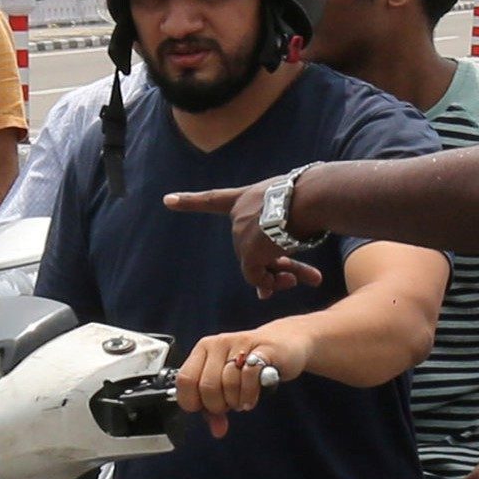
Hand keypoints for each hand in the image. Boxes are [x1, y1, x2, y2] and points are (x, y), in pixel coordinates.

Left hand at [163, 184, 321, 298]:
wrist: (311, 197)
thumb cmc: (311, 196)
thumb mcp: (293, 208)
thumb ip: (283, 238)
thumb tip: (274, 272)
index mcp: (247, 197)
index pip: (213, 200)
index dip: (190, 201)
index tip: (167, 200)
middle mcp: (239, 215)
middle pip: (253, 249)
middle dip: (278, 266)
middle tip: (302, 279)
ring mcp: (241, 234)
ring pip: (257, 266)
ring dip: (279, 278)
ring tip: (305, 281)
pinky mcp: (248, 252)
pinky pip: (257, 277)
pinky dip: (272, 282)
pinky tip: (290, 280)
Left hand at [172, 325, 310, 437]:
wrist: (285, 344)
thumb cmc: (251, 365)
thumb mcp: (227, 384)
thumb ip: (216, 408)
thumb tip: (217, 430)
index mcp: (203, 350)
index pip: (184, 380)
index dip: (193, 401)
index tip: (205, 408)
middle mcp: (218, 344)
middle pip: (206, 386)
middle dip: (218, 405)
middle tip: (230, 405)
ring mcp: (240, 344)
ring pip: (228, 382)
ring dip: (236, 400)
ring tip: (242, 400)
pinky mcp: (263, 349)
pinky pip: (249, 375)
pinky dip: (249, 393)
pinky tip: (252, 398)